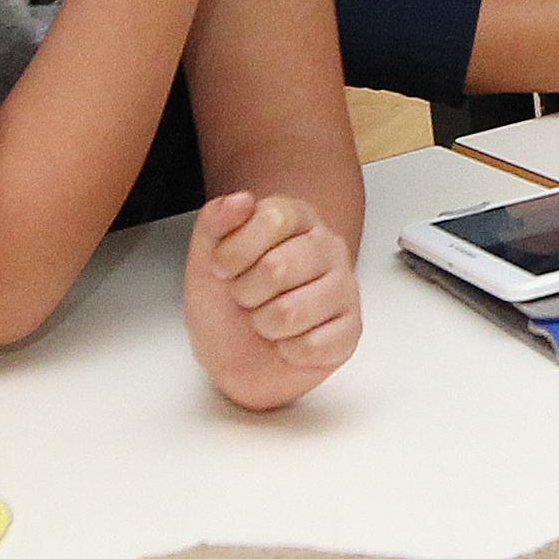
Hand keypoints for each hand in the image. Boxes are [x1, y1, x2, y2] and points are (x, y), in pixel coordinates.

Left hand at [185, 188, 359, 406]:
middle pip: (277, 268)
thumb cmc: (227, 305)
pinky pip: (311, 345)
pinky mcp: (351, 329)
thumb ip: (215, 221)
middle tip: (249, 298)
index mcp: (297, 219)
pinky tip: (290, 340)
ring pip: (291, 312)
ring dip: (266, 325)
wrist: (237, 356)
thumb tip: (239, 201)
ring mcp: (345, 287)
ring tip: (269, 320)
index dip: (236, 251)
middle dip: (247, 293)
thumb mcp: (206, 260)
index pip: (272, 218)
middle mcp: (328, 247)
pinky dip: (288, 350)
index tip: (224, 268)